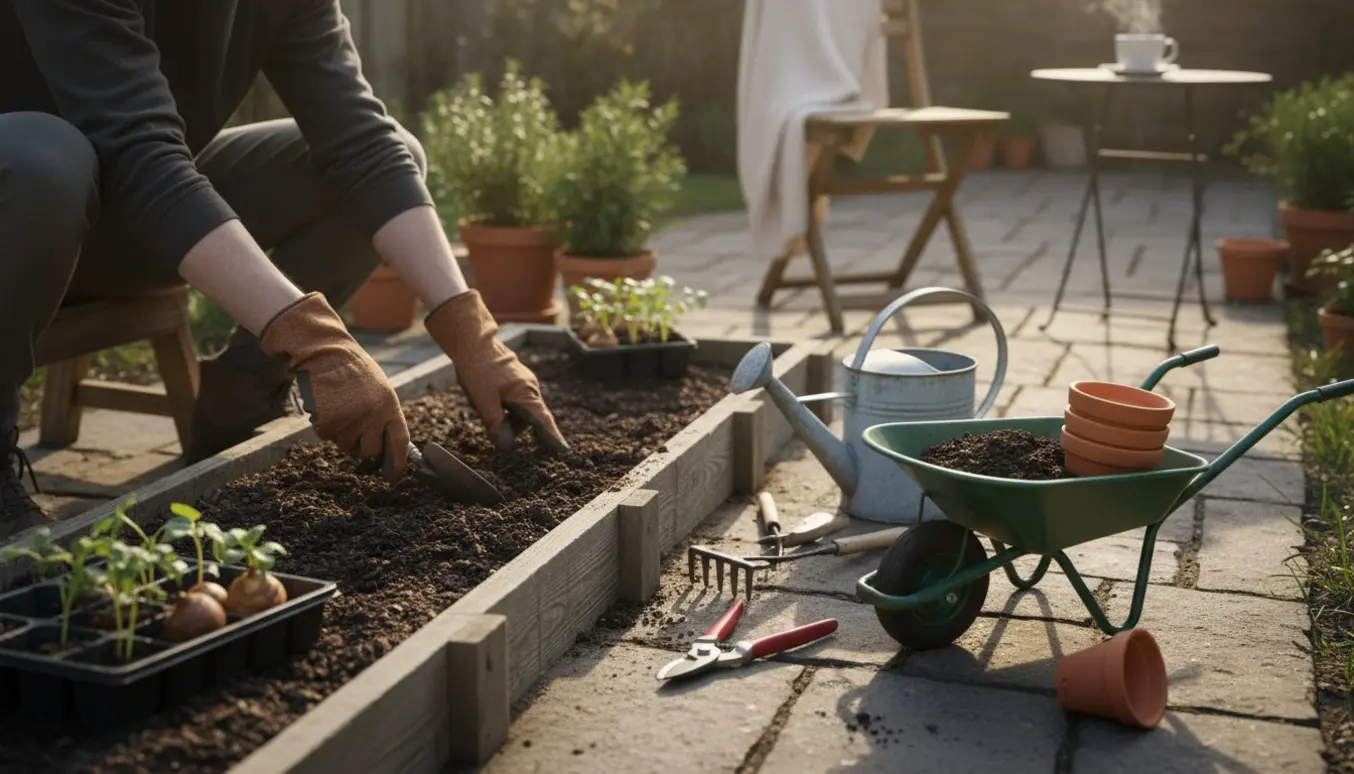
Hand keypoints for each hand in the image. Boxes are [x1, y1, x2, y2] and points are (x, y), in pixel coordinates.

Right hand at [259, 293, 409, 479]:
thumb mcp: (379, 390)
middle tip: (354, 427)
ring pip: (345, 446)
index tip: (393, 476)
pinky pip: (326, 436)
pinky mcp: (330, 421)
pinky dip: (324, 426)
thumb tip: (387, 449)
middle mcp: (374, 416)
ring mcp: (352, 419)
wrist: (325, 351)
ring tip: (340, 406)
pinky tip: (326, 405)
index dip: (398, 463)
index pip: (400, 442)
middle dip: (361, 446)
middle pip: (369, 452)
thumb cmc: (353, 371)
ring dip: (341, 433)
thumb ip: (384, 416)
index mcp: (390, 406)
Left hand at [424, 291, 567, 452]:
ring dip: (505, 417)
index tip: (562, 450)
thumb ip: (495, 423)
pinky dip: (503, 408)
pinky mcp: (514, 381)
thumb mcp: (483, 399)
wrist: (472, 341)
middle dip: (514, 428)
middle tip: (495, 431)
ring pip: (518, 411)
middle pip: (528, 419)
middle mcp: (529, 389)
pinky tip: (487, 402)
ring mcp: (523, 384)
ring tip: (484, 407)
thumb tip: (504, 444)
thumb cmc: (478, 367)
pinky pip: (513, 401)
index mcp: (526, 393)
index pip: (542, 420)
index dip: (552, 436)